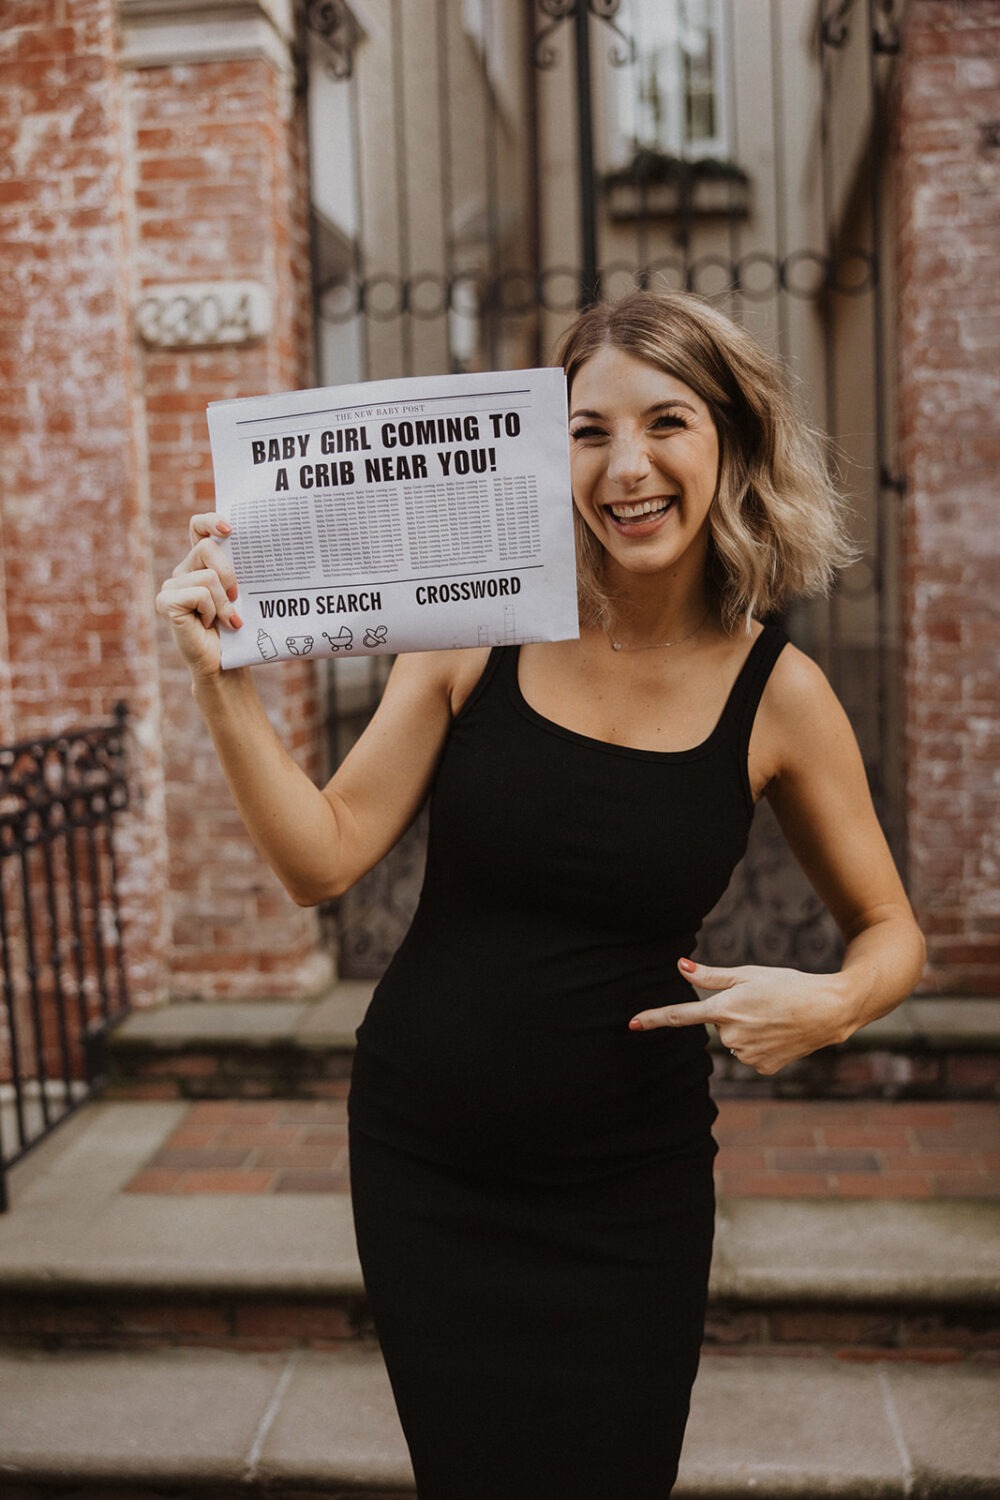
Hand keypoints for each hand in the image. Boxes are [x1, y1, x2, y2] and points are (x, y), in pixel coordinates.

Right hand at [155, 513, 242, 678]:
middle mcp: (183, 570)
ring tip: (223, 620)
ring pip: (207, 576)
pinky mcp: (166, 602)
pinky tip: (206, 625)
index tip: (230, 530)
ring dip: (223, 602)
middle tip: (235, 598)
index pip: (198, 528)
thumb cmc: (234, 630)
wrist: (224, 663)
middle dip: (229, 573)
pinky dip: (210, 611)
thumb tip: (253, 549)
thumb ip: (237, 572)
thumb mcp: (239, 595)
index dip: (211, 521)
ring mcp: (172, 586)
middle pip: (207, 548)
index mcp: (200, 564)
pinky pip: (199, 594)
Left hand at [628, 957, 851, 1075]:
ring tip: (773, 1017)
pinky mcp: (761, 1068)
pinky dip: (761, 1044)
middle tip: (761, 1003)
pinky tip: (779, 1034)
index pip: (680, 1015)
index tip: (631, 1024)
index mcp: (723, 1010)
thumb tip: (680, 966)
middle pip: (718, 1025)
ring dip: (747, 1030)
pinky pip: (750, 1054)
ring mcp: (746, 1055)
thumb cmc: (787, 985)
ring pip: (734, 1041)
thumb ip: (710, 976)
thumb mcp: (748, 974)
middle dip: (732, 1015)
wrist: (828, 1010)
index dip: (653, 1019)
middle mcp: (731, 1037)